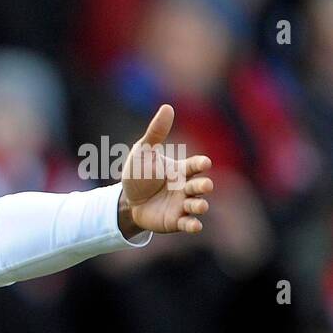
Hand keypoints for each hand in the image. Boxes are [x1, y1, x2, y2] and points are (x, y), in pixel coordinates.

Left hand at [119, 104, 214, 236]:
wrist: (126, 201)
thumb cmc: (139, 173)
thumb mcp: (143, 152)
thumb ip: (155, 133)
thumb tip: (167, 107)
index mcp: (181, 170)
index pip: (195, 165)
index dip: (200, 164)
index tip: (204, 163)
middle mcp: (186, 187)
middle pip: (199, 186)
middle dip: (203, 185)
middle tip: (205, 185)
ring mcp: (182, 204)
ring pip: (197, 204)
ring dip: (200, 205)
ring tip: (200, 206)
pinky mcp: (176, 221)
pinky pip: (188, 223)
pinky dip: (193, 224)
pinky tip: (195, 225)